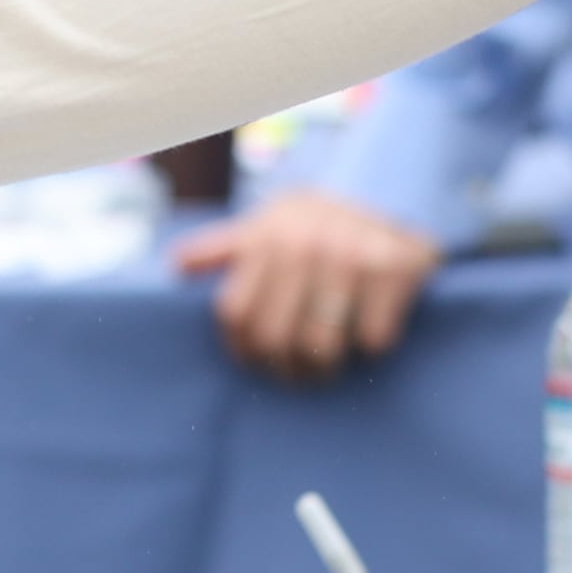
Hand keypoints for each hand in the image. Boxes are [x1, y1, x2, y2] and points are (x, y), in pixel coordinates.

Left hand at [174, 187, 440, 377]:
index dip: (242, 349)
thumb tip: (177, 265)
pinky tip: (365, 333)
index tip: (256, 360)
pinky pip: (372, 340)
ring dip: (323, 368)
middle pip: (275, 338)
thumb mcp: (266, 227)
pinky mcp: (394, 270)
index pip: (235, 314)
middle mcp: (305, 243)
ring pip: (321, 346)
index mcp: (266, 236)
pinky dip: (369, 348)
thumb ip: (221, 248)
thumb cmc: (313, 227)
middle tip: (294, 372)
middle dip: (284, 368)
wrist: (387, 200)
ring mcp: (351, 255)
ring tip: (324, 366)